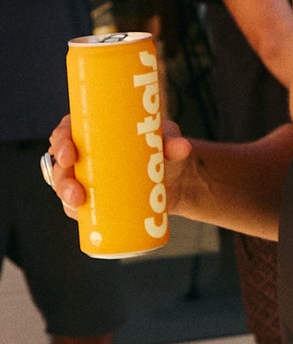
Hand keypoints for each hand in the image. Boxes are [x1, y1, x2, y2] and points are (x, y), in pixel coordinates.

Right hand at [45, 112, 196, 217]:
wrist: (176, 180)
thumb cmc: (165, 152)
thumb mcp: (167, 142)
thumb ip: (172, 142)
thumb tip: (182, 147)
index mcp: (94, 131)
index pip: (68, 131)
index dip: (60, 139)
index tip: (68, 152)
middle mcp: (85, 153)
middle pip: (61, 160)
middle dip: (61, 172)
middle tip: (74, 183)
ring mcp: (87, 176)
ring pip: (65, 183)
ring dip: (65, 193)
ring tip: (78, 200)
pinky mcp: (95, 197)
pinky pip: (76, 204)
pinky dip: (73, 209)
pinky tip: (78, 212)